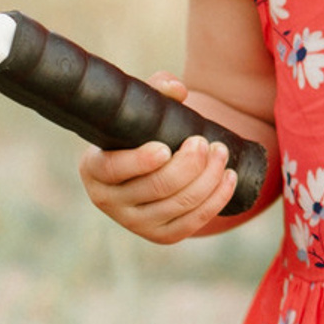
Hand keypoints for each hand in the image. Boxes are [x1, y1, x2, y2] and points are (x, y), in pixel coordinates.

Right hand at [79, 77, 242, 244]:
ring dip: (208, 178)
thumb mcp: (142, 110)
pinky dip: (216, 199)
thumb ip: (156, 90)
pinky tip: (228, 178)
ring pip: (179, 204)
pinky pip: (193, 221)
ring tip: (221, 153)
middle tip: (205, 142)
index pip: (114, 169)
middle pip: (156, 187)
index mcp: (94, 170)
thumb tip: (177, 89)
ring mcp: (134, 223)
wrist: (151, 164)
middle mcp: (108, 201)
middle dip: (188, 164)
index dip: (140, 161)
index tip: (164, 148)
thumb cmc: (142, 131)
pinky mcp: (161, 235)